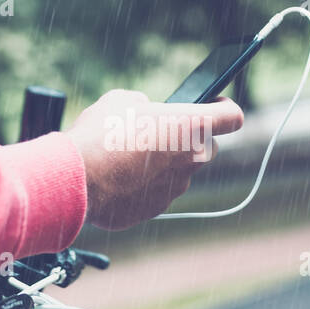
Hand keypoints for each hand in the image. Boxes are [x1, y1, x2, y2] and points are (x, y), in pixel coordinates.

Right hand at [66, 89, 243, 230]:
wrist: (77, 179)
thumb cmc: (100, 134)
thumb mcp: (121, 100)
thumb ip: (144, 104)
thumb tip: (144, 110)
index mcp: (192, 126)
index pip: (232, 117)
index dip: (223, 108)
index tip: (213, 105)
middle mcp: (193, 160)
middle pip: (207, 148)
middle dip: (189, 140)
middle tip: (161, 133)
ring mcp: (177, 188)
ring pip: (180, 172)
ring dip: (164, 164)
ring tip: (129, 157)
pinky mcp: (157, 208)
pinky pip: (157, 192)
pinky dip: (144, 185)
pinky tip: (118, 178)